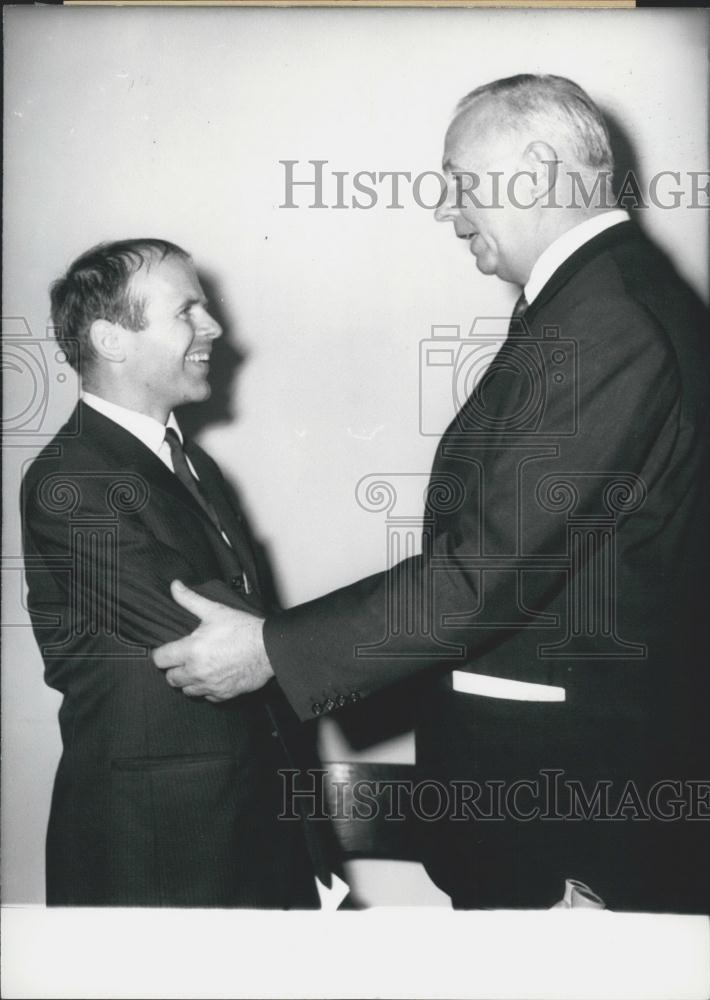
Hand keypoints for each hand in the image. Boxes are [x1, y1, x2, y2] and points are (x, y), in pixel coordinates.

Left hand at [152, 580, 273, 700]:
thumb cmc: (243, 629)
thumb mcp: (215, 610)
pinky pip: (207, 697)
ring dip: (189, 680)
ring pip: (187, 690)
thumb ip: (190, 599)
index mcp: (191, 651)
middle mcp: (197, 671)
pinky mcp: (223, 695)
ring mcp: (210, 686)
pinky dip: (207, 689)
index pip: (160, 659)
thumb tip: (175, 586)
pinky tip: (214, 676)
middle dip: (175, 668)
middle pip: (171, 678)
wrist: (268, 648)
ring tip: (198, 667)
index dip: (162, 653)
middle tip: (185, 658)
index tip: (169, 650)